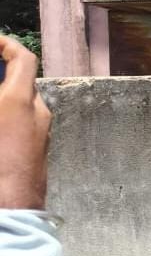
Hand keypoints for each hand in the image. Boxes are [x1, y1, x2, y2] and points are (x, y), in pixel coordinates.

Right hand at [0, 36, 51, 209]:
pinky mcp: (39, 150)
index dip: (6, 45)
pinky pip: (23, 123)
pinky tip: (0, 124)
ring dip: (4, 99)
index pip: (23, 60)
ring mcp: (41, 133)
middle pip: (20, 82)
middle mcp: (38, 114)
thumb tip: (2, 96)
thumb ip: (2, 96)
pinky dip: (8, 116)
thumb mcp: (0, 112)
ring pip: (21, 104)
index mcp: (21, 102)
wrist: (11, 210)